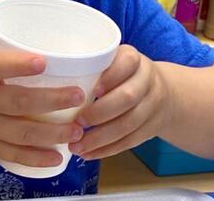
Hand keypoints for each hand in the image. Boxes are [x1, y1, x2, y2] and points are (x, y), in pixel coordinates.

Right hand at [0, 38, 85, 166]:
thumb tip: (31, 30)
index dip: (18, 64)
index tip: (42, 61)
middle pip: (17, 101)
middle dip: (51, 100)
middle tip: (78, 96)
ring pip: (20, 131)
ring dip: (52, 132)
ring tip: (77, 129)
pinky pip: (12, 153)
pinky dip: (36, 157)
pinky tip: (58, 156)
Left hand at [68, 44, 169, 159]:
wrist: (166, 93)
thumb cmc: (122, 75)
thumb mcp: (113, 61)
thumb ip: (90, 65)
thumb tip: (47, 75)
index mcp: (134, 59)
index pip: (127, 63)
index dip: (110, 77)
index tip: (93, 89)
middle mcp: (147, 80)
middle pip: (128, 97)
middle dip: (101, 112)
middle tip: (76, 123)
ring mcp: (152, 105)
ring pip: (129, 124)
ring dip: (101, 138)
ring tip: (76, 146)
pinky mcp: (151, 128)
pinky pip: (130, 141)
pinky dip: (108, 150)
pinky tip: (89, 154)